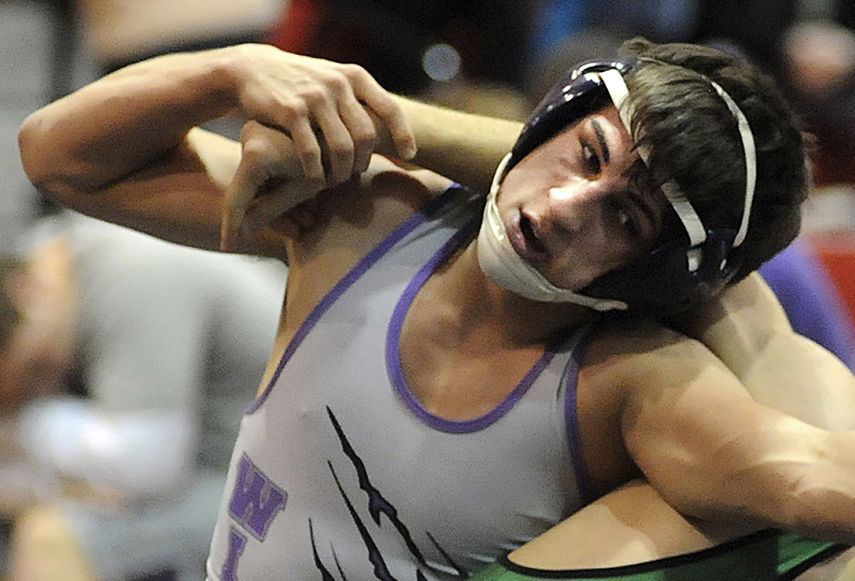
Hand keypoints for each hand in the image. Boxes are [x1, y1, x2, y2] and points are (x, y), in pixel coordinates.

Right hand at [221, 121, 327, 249]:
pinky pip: (268, 170)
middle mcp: (250, 138)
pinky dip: (285, 189)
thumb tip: (245, 232)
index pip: (237, 198)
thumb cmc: (332, 159)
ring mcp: (256, 134)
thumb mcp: (303, 189)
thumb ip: (272, 210)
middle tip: (299, 232)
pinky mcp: (266, 135)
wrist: (349, 130)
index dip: (232, 225)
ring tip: (311, 221)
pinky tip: (309, 208)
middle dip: (275, 216)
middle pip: (252, 190)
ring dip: (284, 205)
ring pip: (262, 181)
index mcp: (256, 153)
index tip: (228, 246)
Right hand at [224, 44, 416, 181]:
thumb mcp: (334, 80)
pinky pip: (312, 152)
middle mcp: (338, 84)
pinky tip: (314, 179)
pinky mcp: (290, 112)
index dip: (404, 134)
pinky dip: (316, 171)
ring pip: (341, 148)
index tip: (408, 155)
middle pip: (366, 136)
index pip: (390, 108)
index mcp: (354, 77)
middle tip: (355, 174)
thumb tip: (392, 126)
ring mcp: (314, 98)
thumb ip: (360, 98)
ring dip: (341, 172)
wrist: (255, 68)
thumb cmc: (302, 82)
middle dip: (364, 161)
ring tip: (335, 180)